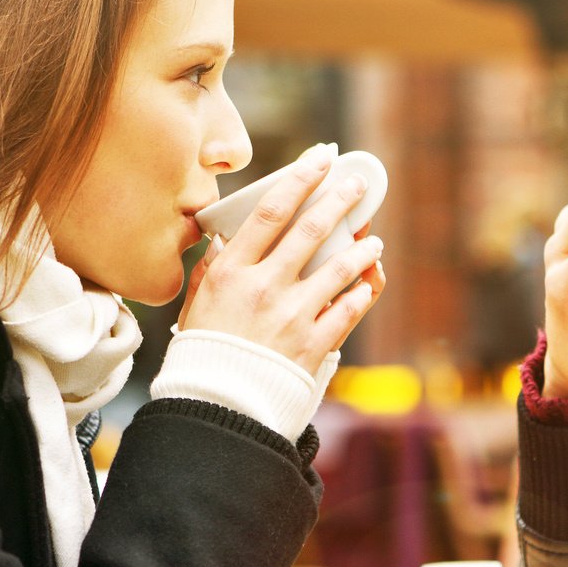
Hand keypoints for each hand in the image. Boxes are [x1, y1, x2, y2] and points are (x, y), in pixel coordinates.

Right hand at [179, 152, 383, 372]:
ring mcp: (292, 316)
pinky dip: (361, 295)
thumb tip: (224, 239)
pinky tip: (366, 285)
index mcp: (231, 271)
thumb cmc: (203, 355)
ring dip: (362, 250)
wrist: (217, 409)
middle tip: (359, 184)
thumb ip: (212, 270)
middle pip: (312, 230)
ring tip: (372, 241)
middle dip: (341, 200)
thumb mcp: (194, 306)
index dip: (302, 178)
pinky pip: (347, 311)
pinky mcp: (313, 345)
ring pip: (339, 269)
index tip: (322, 157)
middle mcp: (264, 287)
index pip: (272, 210)